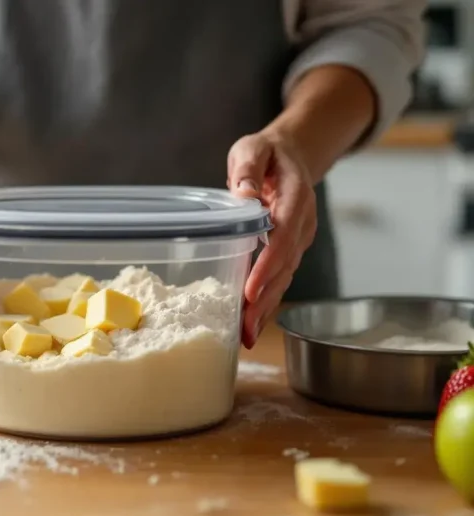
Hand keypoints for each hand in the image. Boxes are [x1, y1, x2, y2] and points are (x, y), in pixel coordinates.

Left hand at [227, 129, 316, 348]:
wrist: (291, 157)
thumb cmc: (267, 154)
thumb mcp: (253, 149)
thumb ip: (248, 169)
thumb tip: (243, 194)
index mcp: (295, 197)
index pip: (284, 234)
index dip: (269, 263)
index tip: (251, 288)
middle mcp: (302, 223)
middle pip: (286, 265)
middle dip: (265, 297)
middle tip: (245, 325)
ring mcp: (299, 240)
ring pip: (285, 277)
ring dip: (266, 307)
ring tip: (246, 334)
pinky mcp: (290, 251)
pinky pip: (280, 278)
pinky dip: (266, 301)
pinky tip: (251, 325)